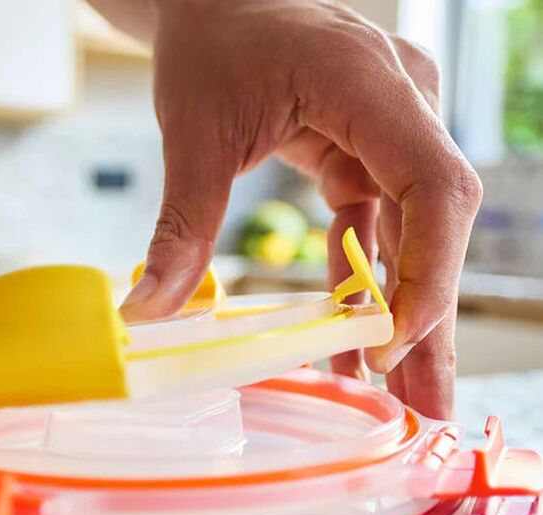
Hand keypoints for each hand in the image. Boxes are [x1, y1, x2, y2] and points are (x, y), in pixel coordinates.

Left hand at [120, 0, 481, 418]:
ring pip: (414, 237)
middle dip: (432, 321)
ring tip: (404, 393)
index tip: (391, 343)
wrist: (213, 0)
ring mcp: (388, 133)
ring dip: (406, 316)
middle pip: (438, 226)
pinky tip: (355, 342)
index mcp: (371, 87)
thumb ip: (181, 225)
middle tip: (429, 405)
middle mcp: (399, 109)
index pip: (435, 187)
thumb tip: (145, 314)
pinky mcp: (363, 156)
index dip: (429, 272)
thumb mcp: (192, 132)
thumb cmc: (211, 42)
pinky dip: (363, 287)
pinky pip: (374, 231)